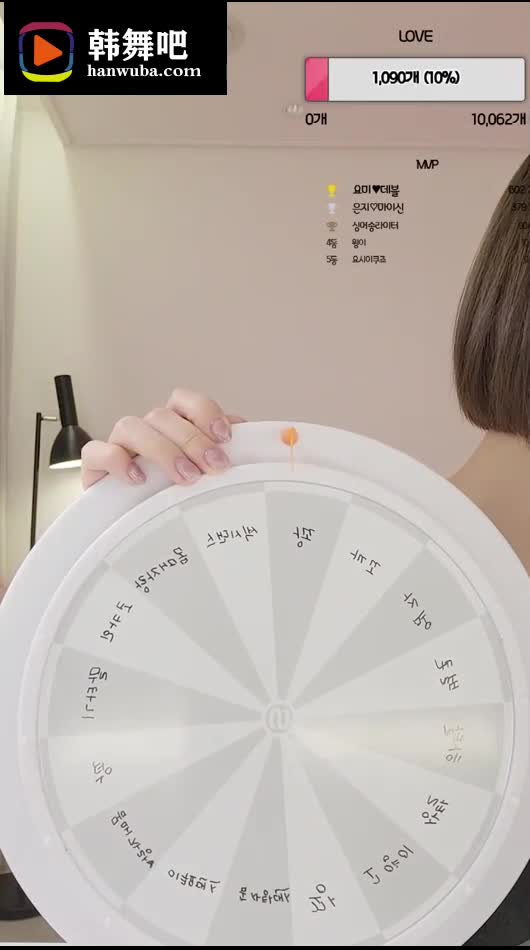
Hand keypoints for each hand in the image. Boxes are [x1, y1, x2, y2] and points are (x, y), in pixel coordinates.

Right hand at [81, 387, 244, 489]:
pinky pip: (97, 452)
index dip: (205, 412)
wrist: (127, 525)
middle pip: (163, 415)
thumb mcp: (202, 474)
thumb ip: (221, 452)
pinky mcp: (95, 467)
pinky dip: (117, 460)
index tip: (225, 437)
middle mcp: (146, 430)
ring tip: (184, 477)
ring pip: (132, 426)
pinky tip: (137, 479)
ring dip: (163, 449)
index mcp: (172, 425)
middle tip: (213, 466)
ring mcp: (118, 445)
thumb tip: (250, 436)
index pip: (185, 400)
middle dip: (192, 440)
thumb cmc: (169, 496)